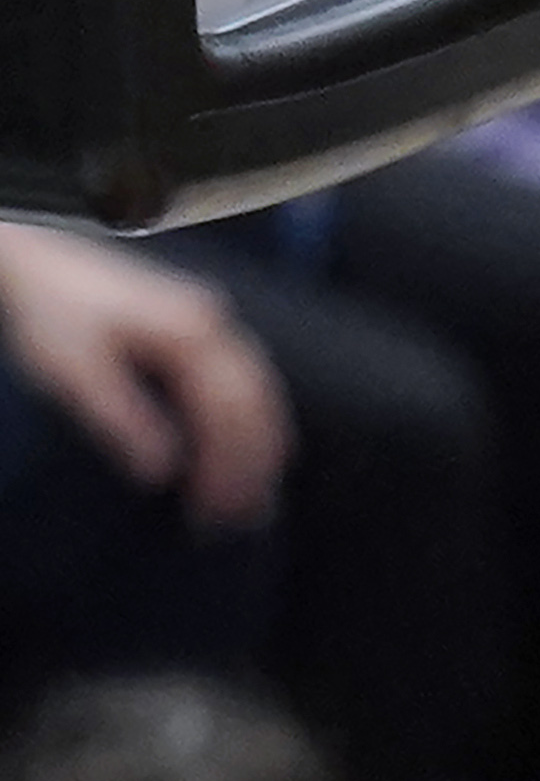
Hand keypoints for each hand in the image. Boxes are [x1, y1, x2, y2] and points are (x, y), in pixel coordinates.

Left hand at [0, 223, 290, 530]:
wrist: (38, 262)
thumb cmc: (53, 312)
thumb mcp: (74, 369)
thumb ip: (121, 418)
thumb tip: (161, 471)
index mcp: (190, 334)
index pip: (228, 412)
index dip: (228, 467)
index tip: (215, 510)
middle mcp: (214, 326)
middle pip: (256, 407)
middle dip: (253, 467)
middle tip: (242, 518)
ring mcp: (214, 325)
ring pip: (259, 398)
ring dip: (258, 451)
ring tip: (251, 500)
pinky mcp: (204, 331)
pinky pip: (247, 386)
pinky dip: (250, 427)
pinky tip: (242, 455)